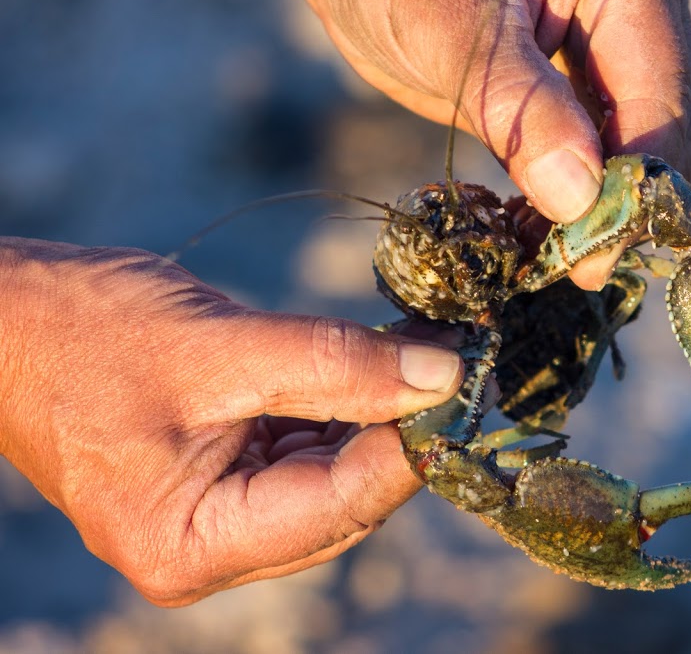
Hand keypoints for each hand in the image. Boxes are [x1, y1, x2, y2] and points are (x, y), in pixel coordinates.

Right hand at [0, 238, 462, 605]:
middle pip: (342, 501)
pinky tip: (375, 366)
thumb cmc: (85, 334)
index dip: (410, 448)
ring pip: (331, 478)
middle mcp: (209, 550)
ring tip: (423, 356)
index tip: (463, 386)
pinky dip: (342, 411)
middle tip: (454, 365)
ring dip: (377, 418)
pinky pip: (304, 454)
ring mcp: (217, 519)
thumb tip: (441, 376)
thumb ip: (333, 363)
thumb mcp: (220, 345)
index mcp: (192, 545)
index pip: (337, 507)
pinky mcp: (223, 481)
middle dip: (400, 433)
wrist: (9, 320)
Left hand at [282, 0, 690, 288]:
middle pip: (667, 128)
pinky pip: (600, 152)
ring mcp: (614, 54)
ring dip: (599, 208)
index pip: (663, 95)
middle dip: (625, 203)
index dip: (636, 185)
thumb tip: (581, 199)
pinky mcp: (582, 90)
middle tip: (569, 268)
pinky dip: (573, 196)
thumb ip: (520, 107)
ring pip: (639, 149)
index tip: (591, 255)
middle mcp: (639, 14)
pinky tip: (537, 229)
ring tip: (546, 256)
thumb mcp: (449, 29)